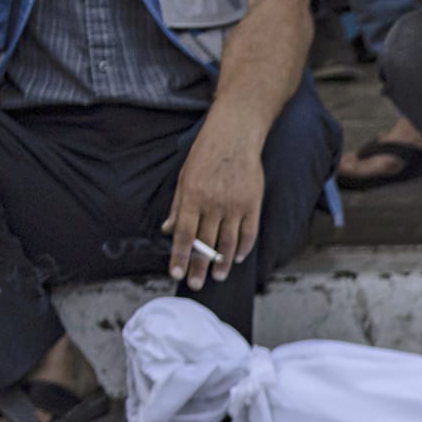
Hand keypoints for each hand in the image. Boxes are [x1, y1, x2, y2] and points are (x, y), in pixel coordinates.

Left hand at [164, 113, 266, 288]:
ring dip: (222, 263)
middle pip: (206, 244)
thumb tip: (169, 230)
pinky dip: (243, 249)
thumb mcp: (184, 177)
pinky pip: (248, 234)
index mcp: (193, 196)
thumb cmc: (206, 154)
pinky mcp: (253, 205)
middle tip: (196, 285)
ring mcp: (235, 206)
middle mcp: (214, 204)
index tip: (177, 272)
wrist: (235, 136)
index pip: (185, 234)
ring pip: (228, 243)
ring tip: (217, 276)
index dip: (180, 256)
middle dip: (200, 267)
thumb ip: (178, 206)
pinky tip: (237, 258)